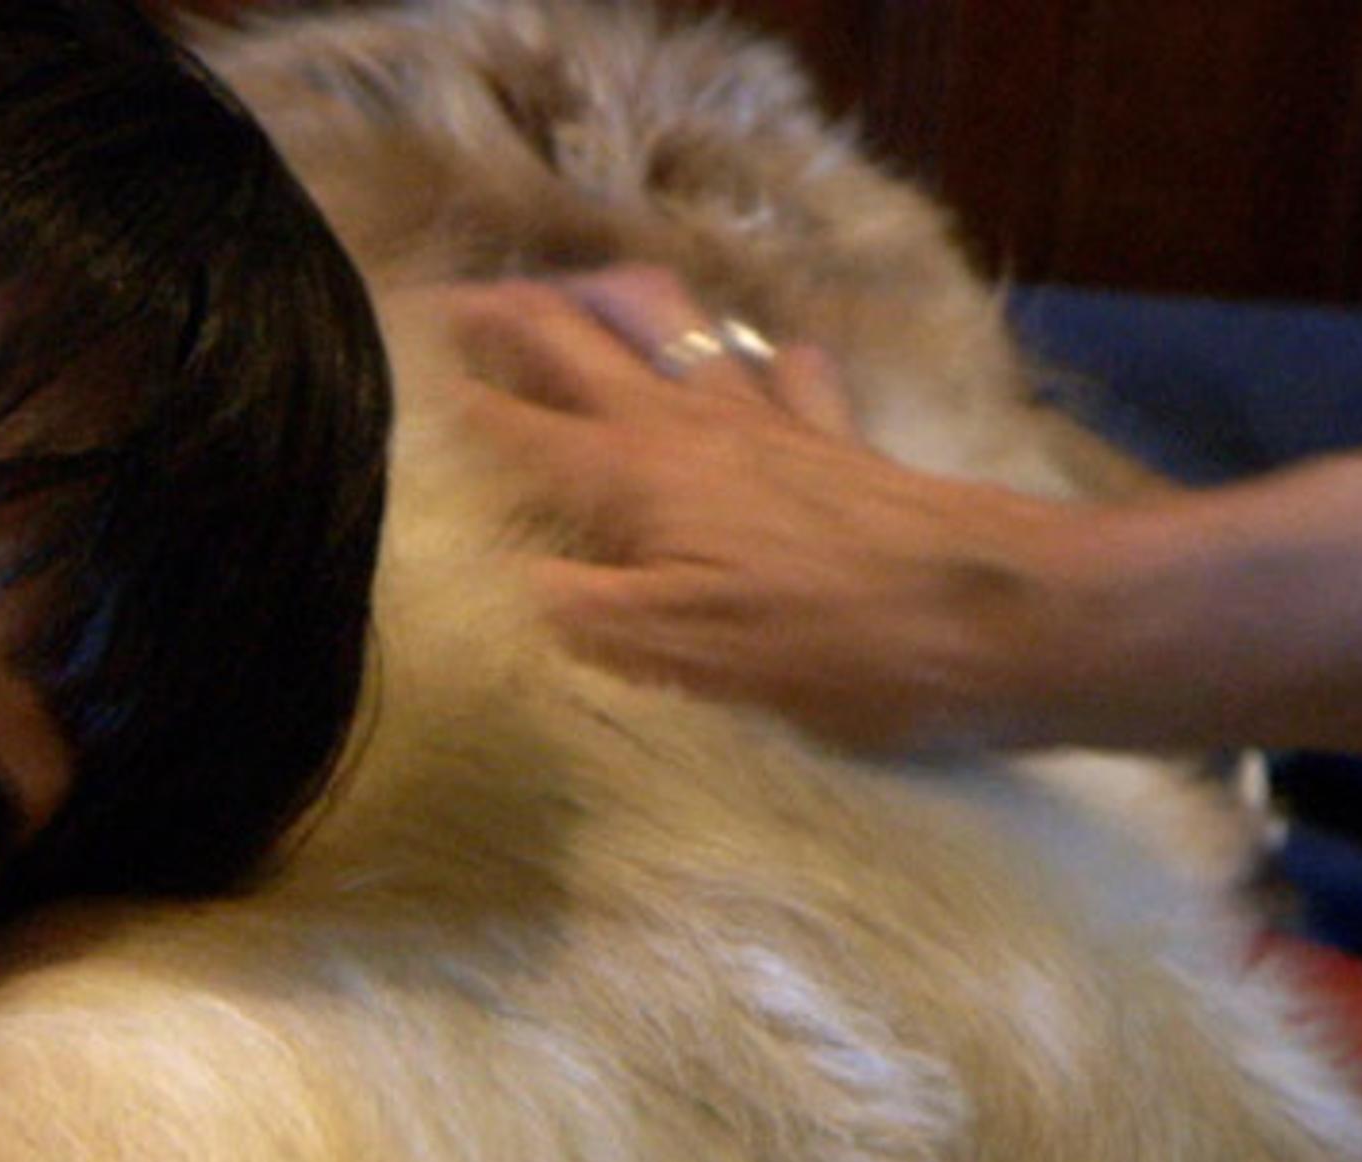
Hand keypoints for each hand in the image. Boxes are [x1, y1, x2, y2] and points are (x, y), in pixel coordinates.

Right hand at [434, 266, 1102, 754]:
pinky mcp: (838, 444)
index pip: (500, 422)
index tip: (367, 381)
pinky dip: (756, 360)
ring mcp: (769, 424)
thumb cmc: (830, 648)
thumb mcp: (671, 656)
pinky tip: (754, 368)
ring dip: (613, 304)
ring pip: (673, 327)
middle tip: (444, 315)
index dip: (429, 397)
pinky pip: (788, 372)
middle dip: (500, 316)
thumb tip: (480, 585)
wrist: (994, 620)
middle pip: (572, 336)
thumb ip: (566, 612)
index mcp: (628, 475)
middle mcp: (689, 427)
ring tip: (573, 304)